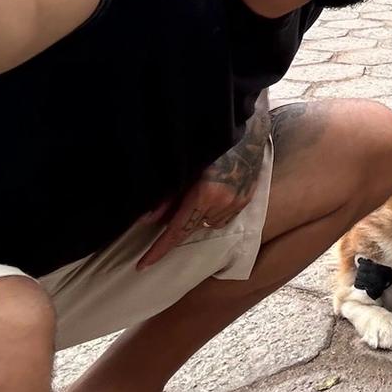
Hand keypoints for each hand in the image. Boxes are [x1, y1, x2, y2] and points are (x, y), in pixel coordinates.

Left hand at [138, 92, 270, 269]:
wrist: (248, 125)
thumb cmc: (211, 141)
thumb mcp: (182, 167)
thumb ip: (166, 197)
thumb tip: (147, 220)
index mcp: (205, 194)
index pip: (177, 231)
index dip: (158, 249)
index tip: (142, 265)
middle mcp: (223, 202)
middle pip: (192, 228)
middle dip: (178, 224)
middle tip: (168, 210)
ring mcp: (238, 201)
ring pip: (209, 223)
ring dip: (198, 216)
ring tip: (194, 194)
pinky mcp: (248, 197)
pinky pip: (224, 216)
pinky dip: (213, 211)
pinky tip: (211, 193)